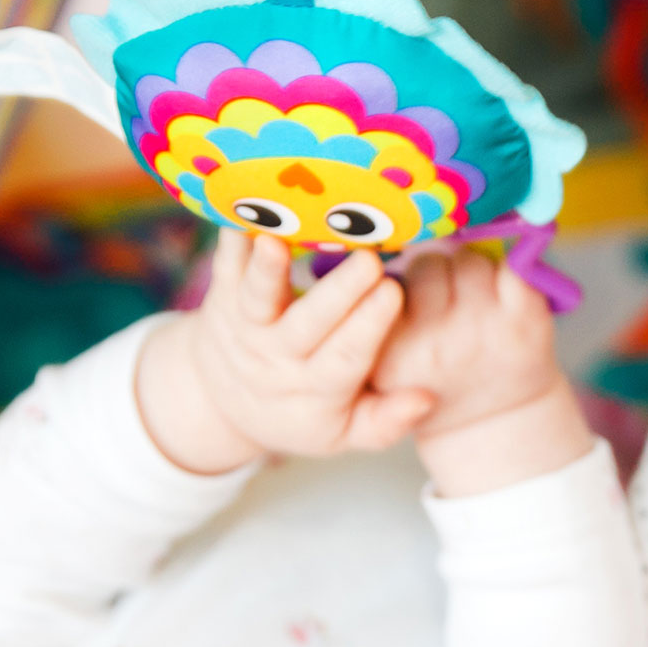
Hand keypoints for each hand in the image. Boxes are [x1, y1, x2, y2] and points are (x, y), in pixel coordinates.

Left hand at [135, 230, 433, 472]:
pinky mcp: (221, 297)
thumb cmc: (302, 409)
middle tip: (368, 260)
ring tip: (276, 243)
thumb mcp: (344, 431)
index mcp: (317, 388)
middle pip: (308, 325)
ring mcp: (247, 326)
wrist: (223, 400)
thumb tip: (426, 398)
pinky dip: (229, 242)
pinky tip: (239, 215)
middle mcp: (279, 357)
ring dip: (267, 270)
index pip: (347, 357)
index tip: (394, 292)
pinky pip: (224, 268)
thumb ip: (387, 420)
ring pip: (258, 300)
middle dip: (338, 293)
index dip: (369, 326)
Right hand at [374, 247, 591, 494]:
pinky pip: (513, 266)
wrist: (492, 423)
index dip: (403, 285)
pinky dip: (510, 271)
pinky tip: (506, 293)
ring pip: (469, 260)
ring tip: (474, 302)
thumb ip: (381, 312)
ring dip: (471, 272)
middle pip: (430, 263)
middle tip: (447, 302)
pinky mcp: (524, 321)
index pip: (390, 281)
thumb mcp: (390, 365)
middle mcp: (434, 342)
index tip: (414, 301)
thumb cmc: (436, 381)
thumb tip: (407, 243)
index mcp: (391, 351)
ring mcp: (482, 329)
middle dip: (438, 274)